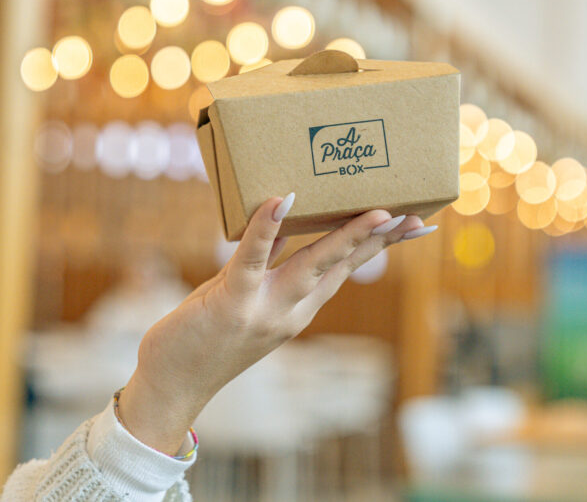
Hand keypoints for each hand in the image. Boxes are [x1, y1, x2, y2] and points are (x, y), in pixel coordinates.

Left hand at [118, 194, 434, 454]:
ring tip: (377, 212)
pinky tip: (282, 200)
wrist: (171, 386)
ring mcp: (265, 309)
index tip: (412, 225)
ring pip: (313, 265)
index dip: (378, 245)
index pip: (345, 269)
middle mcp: (291, 312)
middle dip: (380, 240)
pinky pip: (253, 259)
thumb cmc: (202, 336)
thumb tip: (284, 215)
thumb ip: (265, 262)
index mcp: (297, 309)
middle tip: (416, 216)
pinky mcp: (232, 303)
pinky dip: (268, 228)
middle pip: (342, 267)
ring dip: (347, 237)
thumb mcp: (242, 297)